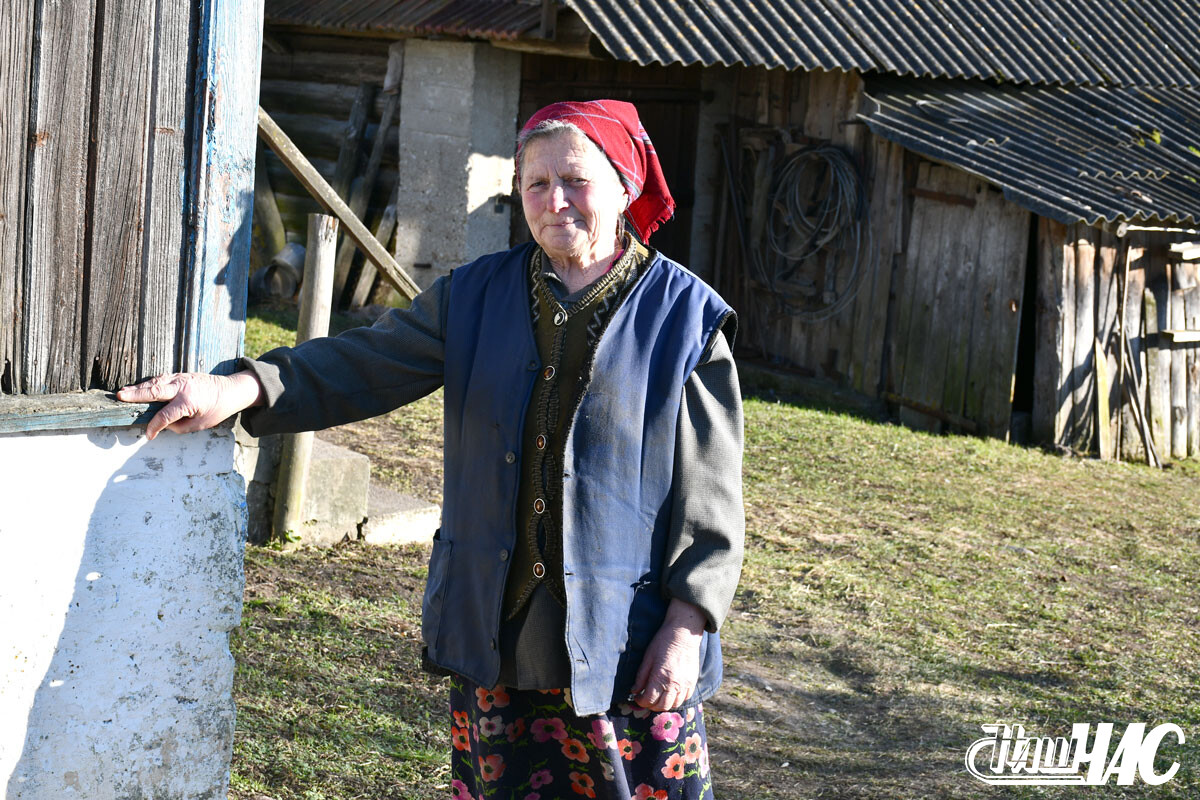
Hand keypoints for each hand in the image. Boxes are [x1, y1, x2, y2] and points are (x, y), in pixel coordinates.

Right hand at [116, 370, 263, 439]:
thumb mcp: (201, 424)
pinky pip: (161, 380)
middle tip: (119, 397)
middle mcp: (183, 387)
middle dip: (136, 395)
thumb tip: (163, 424)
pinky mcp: (181, 376)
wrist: (231, 390)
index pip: (165, 416)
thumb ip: (180, 426)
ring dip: (139, 388)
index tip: (148, 435)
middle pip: (155, 391)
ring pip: (156, 382)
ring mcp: (181, 379)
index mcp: (189, 401)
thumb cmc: (217, 408)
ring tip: (123, 393)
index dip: (154, 427)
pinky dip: (149, 384)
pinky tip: (138, 388)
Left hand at [630, 598, 706, 711]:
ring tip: (658, 697)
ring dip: (664, 704)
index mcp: (661, 678)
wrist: (684, 633)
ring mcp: (686, 684)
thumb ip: (641, 676)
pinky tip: (671, 692)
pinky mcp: (693, 681)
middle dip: (651, 706)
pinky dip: (677, 699)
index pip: (649, 700)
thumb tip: (634, 691)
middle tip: (646, 699)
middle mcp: (675, 684)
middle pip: (662, 706)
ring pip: (675, 704)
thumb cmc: (663, 642)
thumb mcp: (648, 657)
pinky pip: (686, 698)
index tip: (638, 698)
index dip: (641, 702)